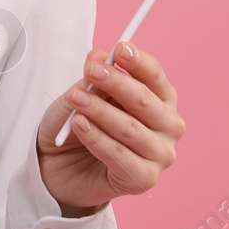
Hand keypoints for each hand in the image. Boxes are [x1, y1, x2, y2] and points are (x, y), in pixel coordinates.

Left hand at [35, 41, 184, 214]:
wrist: (60, 165)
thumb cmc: (80, 124)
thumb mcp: (82, 94)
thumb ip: (93, 78)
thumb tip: (98, 55)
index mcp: (160, 100)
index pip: (155, 77)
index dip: (138, 62)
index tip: (119, 49)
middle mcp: (168, 126)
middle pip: (144, 101)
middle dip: (116, 83)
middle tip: (90, 70)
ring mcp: (160, 155)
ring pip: (130, 128)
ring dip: (100, 111)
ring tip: (75, 98)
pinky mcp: (144, 179)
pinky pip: (119, 155)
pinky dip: (97, 138)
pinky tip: (79, 124)